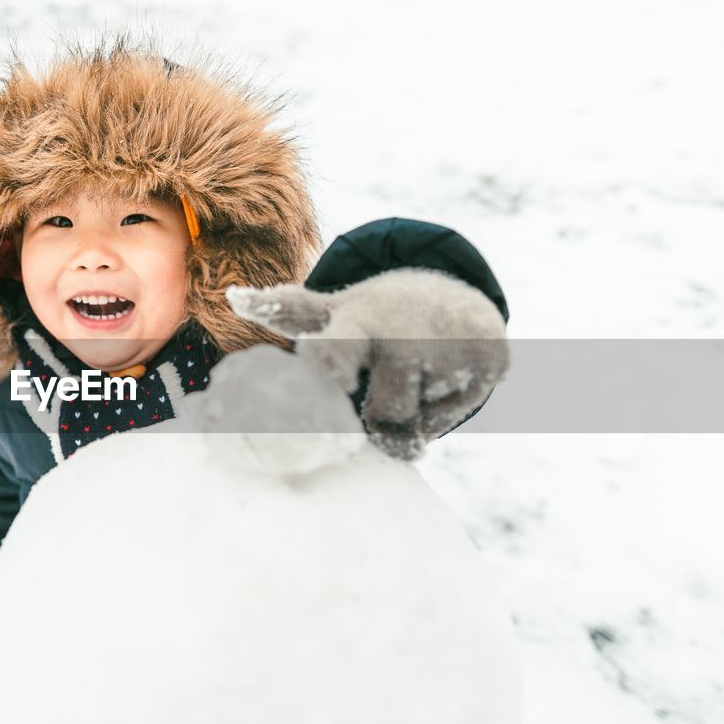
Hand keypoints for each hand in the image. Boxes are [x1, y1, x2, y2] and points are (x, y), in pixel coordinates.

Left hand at [226, 268, 508, 459]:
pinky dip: (435, 416)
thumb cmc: (376, 317)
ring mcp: (451, 351)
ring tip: (406, 380)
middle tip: (375, 389)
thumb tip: (234, 297)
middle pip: (381, 418)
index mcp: (359, 324)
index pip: (340, 351)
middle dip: (373, 420)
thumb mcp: (335, 311)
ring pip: (412, 427)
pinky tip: (436, 381)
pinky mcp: (489, 363)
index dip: (333, 368)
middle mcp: (406, 336)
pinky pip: (444, 422)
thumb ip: (284, 309)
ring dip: (404, 420)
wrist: (454, 295)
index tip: (331, 385)